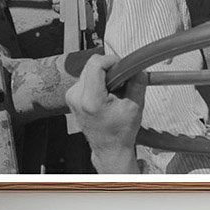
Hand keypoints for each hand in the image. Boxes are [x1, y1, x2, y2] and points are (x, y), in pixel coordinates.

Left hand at [65, 52, 145, 172]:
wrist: (109, 149)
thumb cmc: (121, 132)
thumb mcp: (135, 106)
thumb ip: (137, 81)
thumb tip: (137, 66)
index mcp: (91, 100)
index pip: (96, 64)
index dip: (112, 60)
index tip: (123, 67)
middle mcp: (76, 97)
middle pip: (91, 65)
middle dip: (109, 68)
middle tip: (121, 80)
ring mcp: (71, 97)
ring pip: (88, 70)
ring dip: (103, 75)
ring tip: (114, 90)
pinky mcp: (71, 97)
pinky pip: (85, 78)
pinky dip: (98, 81)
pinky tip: (106, 94)